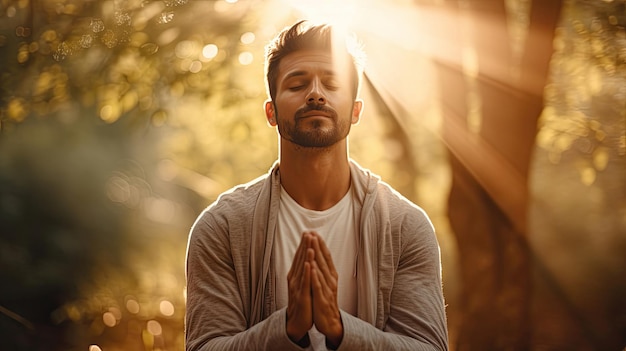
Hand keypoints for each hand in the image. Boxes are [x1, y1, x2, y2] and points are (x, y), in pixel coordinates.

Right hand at [286, 232, 313, 342]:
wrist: (297, 322)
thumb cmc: (301, 301)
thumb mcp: (301, 283)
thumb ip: (302, 271)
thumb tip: (305, 257)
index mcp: (295, 275)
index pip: (300, 257)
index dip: (303, 244)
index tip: (308, 232)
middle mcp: (294, 279)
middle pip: (300, 259)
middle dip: (304, 245)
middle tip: (308, 232)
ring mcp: (297, 287)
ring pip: (302, 268)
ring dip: (305, 255)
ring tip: (309, 242)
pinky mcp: (302, 295)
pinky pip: (304, 282)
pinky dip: (306, 272)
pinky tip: (309, 263)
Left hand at [309, 232, 343, 347]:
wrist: (329, 322)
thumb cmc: (325, 299)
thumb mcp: (325, 282)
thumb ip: (323, 268)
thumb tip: (318, 253)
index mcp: (331, 275)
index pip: (326, 257)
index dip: (320, 244)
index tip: (314, 232)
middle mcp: (330, 280)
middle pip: (323, 260)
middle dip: (317, 246)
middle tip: (312, 233)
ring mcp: (327, 289)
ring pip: (321, 270)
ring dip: (316, 257)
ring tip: (311, 245)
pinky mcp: (322, 299)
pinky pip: (318, 286)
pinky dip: (315, 276)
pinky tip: (311, 267)